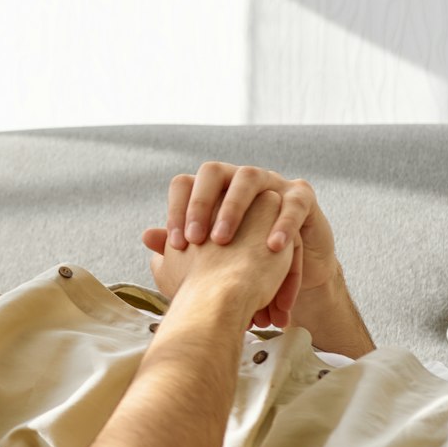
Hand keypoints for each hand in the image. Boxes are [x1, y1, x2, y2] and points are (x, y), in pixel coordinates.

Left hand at [140, 162, 340, 326]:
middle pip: (213, 172)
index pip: (184, 184)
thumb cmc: (242, 261)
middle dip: (201, 204)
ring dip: (234, 209)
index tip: (175, 245)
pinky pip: (292, 202)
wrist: (287, 274)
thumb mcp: (212, 257)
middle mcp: (238, 179)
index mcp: (212, 190)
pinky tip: (273, 247)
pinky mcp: (301, 196)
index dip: (176, 209)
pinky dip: (283, 223)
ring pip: (249, 178)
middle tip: (197, 240)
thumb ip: (182, 244)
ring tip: (225, 242)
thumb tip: (146, 236)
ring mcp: (271, 182)